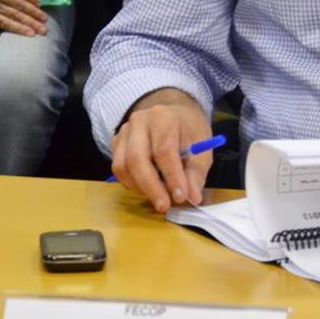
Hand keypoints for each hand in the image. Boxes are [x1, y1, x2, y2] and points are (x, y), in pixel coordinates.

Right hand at [111, 89, 213, 213]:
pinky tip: (148, 187)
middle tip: (165, 206)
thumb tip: (192, 197)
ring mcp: (124, 132)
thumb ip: (196, 172)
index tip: (181, 197)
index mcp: (163, 117)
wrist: (174, 112)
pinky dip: (132, 183)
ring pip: (122, 166)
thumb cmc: (189, 129)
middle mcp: (139, 122)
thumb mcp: (202, 146)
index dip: (172, 176)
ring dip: (140, 188)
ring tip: (159, 197)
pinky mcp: (116, 143)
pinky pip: (119, 168)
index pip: (164, 149)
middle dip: (151, 187)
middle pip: (136, 159)